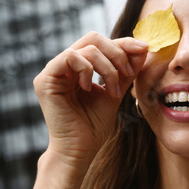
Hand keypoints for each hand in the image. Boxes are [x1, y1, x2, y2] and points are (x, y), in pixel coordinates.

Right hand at [33, 32, 147, 166]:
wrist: (79, 150)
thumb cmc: (94, 125)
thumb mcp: (115, 91)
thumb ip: (126, 71)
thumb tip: (142, 47)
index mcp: (78, 67)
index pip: (101, 43)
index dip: (123, 43)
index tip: (143, 49)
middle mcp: (64, 65)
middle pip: (93, 38)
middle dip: (117, 53)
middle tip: (128, 73)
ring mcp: (53, 71)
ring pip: (86, 48)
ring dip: (108, 68)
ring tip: (113, 91)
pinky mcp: (45, 79)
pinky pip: (70, 57)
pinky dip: (88, 69)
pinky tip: (90, 88)